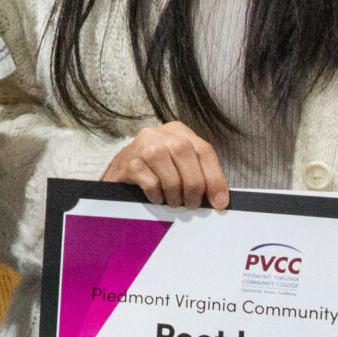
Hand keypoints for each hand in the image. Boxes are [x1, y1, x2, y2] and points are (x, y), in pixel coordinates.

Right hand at [102, 121, 229, 208]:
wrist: (118, 170)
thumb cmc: (154, 170)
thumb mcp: (178, 163)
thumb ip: (197, 171)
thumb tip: (219, 198)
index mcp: (178, 132)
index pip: (204, 150)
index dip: (215, 178)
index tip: (220, 201)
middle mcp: (160, 134)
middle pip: (187, 156)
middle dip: (195, 186)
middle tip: (193, 204)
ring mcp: (143, 146)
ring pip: (170, 173)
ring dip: (175, 195)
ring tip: (174, 201)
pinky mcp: (129, 163)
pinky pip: (151, 184)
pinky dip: (157, 196)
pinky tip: (156, 197)